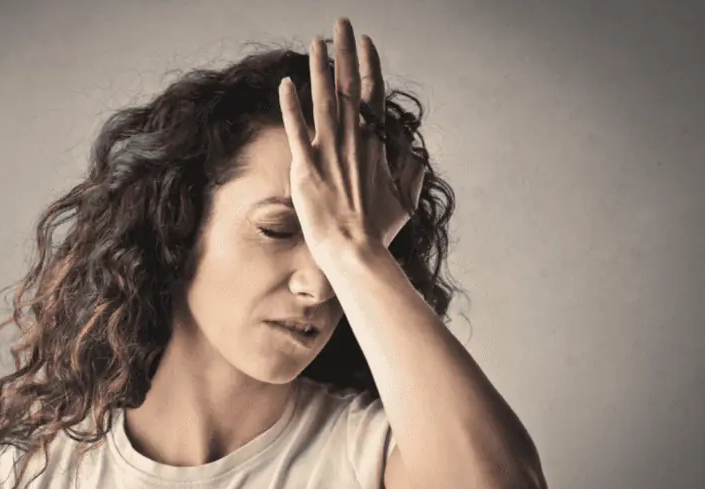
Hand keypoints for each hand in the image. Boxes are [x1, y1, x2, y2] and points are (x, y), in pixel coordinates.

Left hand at [278, 18, 425, 259]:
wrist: (354, 249)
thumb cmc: (379, 230)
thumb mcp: (406, 199)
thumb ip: (411, 172)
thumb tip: (418, 154)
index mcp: (376, 143)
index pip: (373, 93)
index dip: (369, 65)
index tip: (366, 42)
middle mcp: (353, 139)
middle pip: (349, 84)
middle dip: (345, 50)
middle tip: (342, 23)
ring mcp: (329, 150)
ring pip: (323, 98)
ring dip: (320, 66)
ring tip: (317, 40)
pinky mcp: (306, 165)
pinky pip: (296, 128)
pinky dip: (290, 105)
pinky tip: (285, 82)